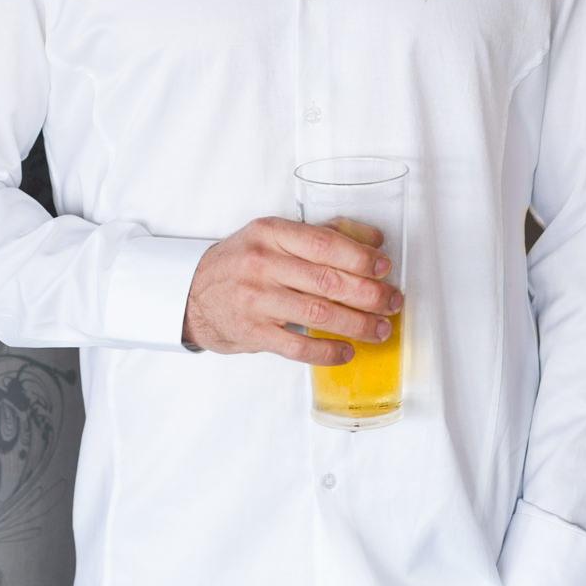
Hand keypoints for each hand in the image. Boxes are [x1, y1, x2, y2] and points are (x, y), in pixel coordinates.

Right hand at [182, 217, 402, 362]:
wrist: (193, 294)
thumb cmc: (241, 263)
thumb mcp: (273, 236)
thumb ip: (321, 233)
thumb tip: (372, 238)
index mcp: (271, 233)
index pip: (325, 243)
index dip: (361, 257)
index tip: (384, 268)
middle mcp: (262, 264)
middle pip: (328, 281)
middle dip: (369, 294)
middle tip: (392, 302)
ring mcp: (256, 300)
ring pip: (319, 314)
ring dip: (357, 324)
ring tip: (380, 328)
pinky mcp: (252, 332)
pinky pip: (297, 346)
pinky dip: (327, 352)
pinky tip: (346, 351)